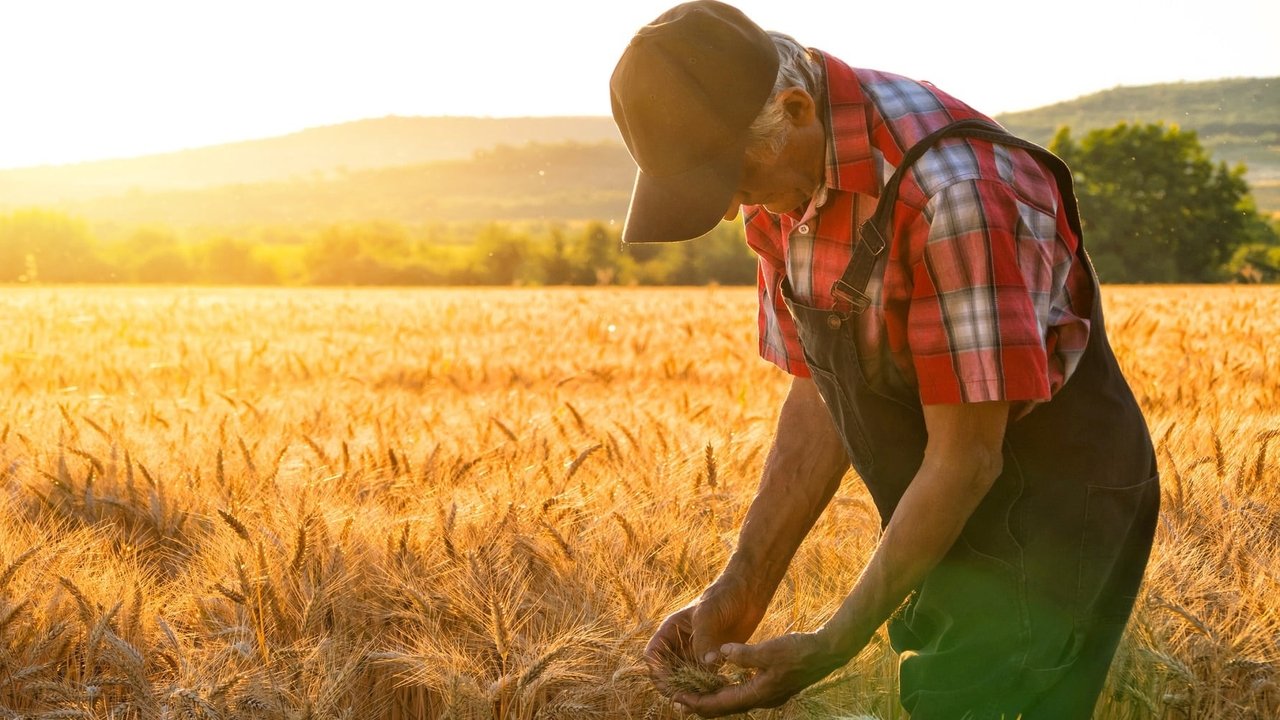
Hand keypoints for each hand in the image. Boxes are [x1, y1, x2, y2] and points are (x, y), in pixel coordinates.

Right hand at [644, 575, 768, 693]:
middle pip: (667, 672)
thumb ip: (703, 639)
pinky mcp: (712, 659)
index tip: (669, 683)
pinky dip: (708, 685)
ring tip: (704, 693)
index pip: (653, 655)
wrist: (746, 594)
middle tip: (687, 696)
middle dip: (674, 685)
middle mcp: (680, 644)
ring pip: (685, 678)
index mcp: (670, 630)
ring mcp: (696, 653)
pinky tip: (719, 685)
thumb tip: (705, 664)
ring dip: (692, 688)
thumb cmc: (722, 597)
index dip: (656, 670)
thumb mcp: (708, 614)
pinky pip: (704, 678)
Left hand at [670, 631, 849, 717]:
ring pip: (734, 702)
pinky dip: (728, 690)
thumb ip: (744, 654)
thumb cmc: (801, 650)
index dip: (697, 703)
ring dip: (713, 698)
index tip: (678, 699)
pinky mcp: (772, 687)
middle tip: (678, 700)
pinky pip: (743, 693)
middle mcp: (762, 699)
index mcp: (759, 693)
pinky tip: (722, 682)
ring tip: (694, 693)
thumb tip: (721, 654)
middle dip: (701, 704)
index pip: (720, 705)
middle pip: (724, 708)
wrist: (828, 652)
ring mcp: (768, 694)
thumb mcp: (770, 649)